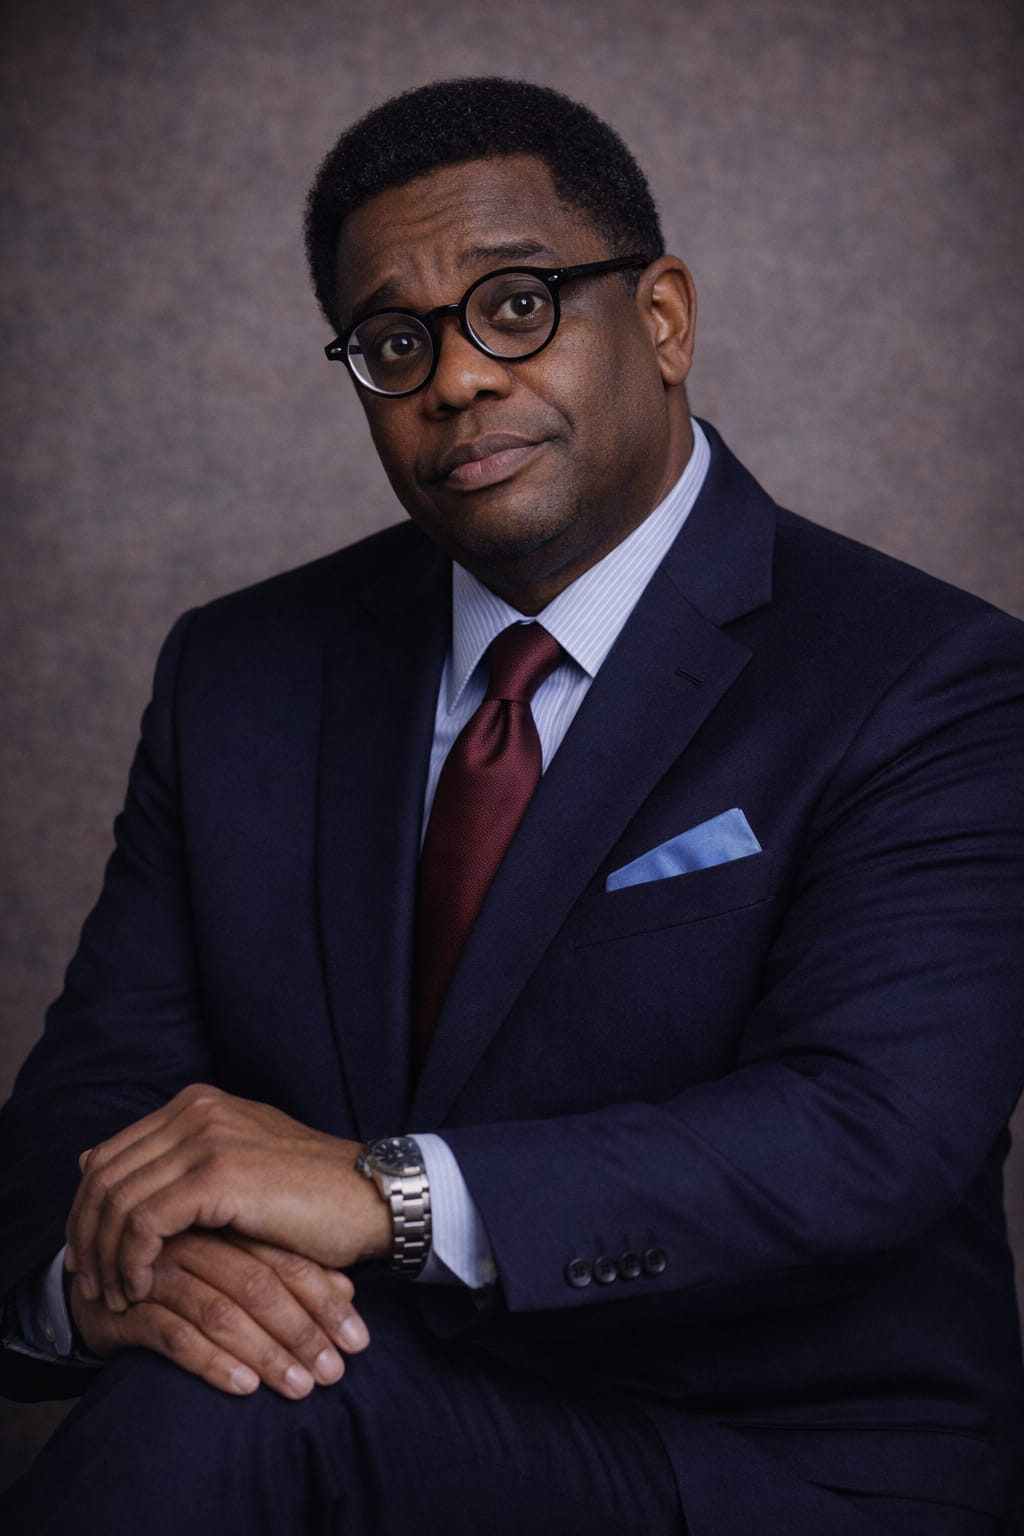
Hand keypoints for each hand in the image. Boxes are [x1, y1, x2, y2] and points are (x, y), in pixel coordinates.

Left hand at [65, 1085, 390, 1310]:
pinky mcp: (219, 1173)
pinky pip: (145, 1222)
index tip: (85, 1257)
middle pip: (104, 1175)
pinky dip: (132, 1261)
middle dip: (86, 1235)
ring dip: (106, 1256)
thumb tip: (90, 1160)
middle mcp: (196, 1110)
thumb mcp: (234, 1168)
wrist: (369, 1198)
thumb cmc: (307, 1195)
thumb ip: (172, 1162)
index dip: (86, 1209)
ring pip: (118, 1200)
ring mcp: (207, 1137)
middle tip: (87, 1283)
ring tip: (114, 1295)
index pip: (111, 1153)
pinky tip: (140, 1288)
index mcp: (196, 1104)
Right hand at [69, 1227, 369, 1397]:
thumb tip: (349, 1292)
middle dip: (302, 1332)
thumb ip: (286, 1269)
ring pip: (220, 1311)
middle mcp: (193, 1240)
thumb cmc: (185, 1273)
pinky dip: (212, 1361)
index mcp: (226, 1221)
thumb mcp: (239, 1262)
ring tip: (299, 1388)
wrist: (99, 1284)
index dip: (324, 1300)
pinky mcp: (129, 1307)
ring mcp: (159, 1271)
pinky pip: (174, 1335)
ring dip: (265, 1353)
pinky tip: (243, 1386)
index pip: (285, 1259)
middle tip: (334, 1373)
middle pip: (258, 1285)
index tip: (357, 1339)